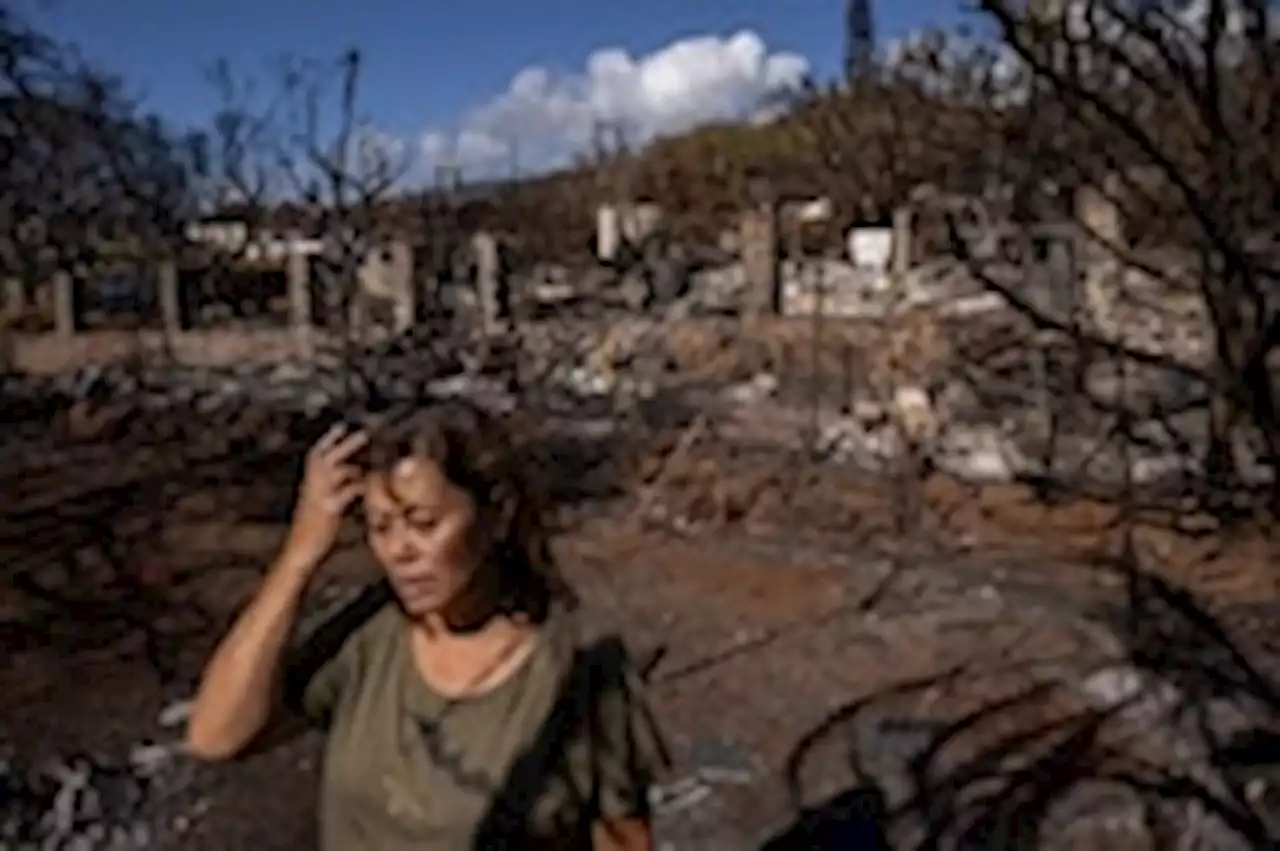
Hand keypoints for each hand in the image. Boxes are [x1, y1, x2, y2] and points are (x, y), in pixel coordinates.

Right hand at [279, 424, 367, 572]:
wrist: (299, 549)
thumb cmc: (313, 528)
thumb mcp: (319, 503)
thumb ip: (331, 489)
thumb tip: (348, 477)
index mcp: (310, 482)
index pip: (316, 454)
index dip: (328, 440)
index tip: (341, 425)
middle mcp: (312, 485)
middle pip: (327, 457)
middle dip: (345, 444)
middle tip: (364, 433)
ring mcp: (319, 496)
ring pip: (336, 472)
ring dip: (355, 467)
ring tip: (371, 468)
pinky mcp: (328, 509)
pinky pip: (345, 492)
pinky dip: (358, 487)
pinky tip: (370, 488)